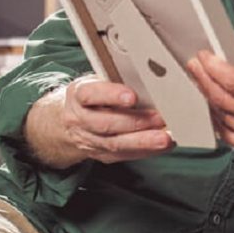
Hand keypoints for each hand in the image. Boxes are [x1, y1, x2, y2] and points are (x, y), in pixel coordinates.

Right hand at [26, 75, 173, 166]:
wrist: (69, 121)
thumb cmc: (93, 94)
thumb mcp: (97, 80)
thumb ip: (115, 79)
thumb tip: (150, 77)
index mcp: (78, 95)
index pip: (91, 94)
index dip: (111, 95)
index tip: (132, 97)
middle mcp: (79, 119)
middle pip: (106, 123)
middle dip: (136, 122)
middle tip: (161, 118)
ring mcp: (88, 140)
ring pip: (115, 143)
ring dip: (143, 141)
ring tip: (165, 137)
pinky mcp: (101, 154)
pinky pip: (123, 155)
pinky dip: (146, 151)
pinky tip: (163, 145)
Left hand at [188, 51, 233, 174]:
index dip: (214, 67)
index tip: (204, 56)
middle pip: (221, 98)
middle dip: (203, 79)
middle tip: (193, 65)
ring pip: (221, 117)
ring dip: (207, 99)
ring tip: (199, 83)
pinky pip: (228, 135)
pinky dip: (217, 120)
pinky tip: (213, 108)